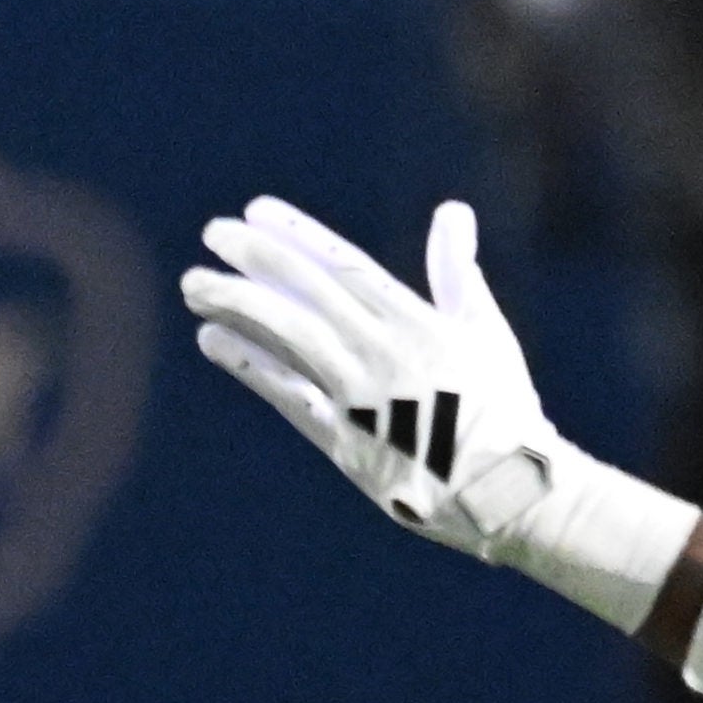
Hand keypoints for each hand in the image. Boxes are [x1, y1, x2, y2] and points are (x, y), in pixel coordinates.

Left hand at [179, 197, 599, 571]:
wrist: (509, 492)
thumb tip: (452, 210)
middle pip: (308, 293)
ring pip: (290, 336)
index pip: (346, 266)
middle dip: (257, 258)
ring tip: (193, 284)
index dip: (298, 235)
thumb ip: (458, 271)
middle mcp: (385, 352)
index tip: (256, 211)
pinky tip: (211, 338)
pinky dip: (249, 364)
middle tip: (212, 232)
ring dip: (238, 305)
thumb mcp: (487, 332)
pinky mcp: (344, 440)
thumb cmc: (501, 409)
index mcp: (419, 323)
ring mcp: (361, 397)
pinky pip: (287, 394)